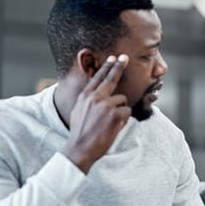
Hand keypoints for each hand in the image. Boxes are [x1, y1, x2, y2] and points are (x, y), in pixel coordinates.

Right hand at [61, 55, 131, 172]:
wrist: (80, 148)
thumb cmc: (80, 133)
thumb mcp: (78, 111)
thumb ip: (87, 101)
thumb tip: (93, 94)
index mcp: (85, 96)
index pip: (98, 77)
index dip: (106, 67)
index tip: (113, 58)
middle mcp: (95, 97)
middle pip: (111, 78)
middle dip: (118, 66)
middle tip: (125, 57)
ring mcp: (105, 105)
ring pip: (122, 100)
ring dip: (120, 111)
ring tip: (109, 123)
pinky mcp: (115, 114)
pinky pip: (126, 111)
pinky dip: (123, 120)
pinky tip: (113, 127)